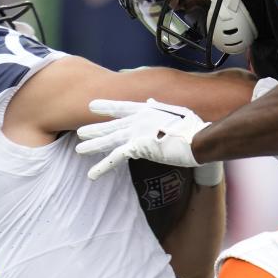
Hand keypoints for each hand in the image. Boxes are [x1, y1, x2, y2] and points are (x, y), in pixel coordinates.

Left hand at [76, 99, 208, 179]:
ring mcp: (136, 132)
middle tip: (80, 132)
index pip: (122, 107)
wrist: (198, 139)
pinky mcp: (136, 146)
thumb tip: (149, 101)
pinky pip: (114, 159)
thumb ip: (160, 108)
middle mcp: (138, 119)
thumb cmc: (193, 127)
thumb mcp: (176, 112)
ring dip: (93, 146)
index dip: (107, 106)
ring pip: (109, 140)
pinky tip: (91, 175)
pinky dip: (102, 167)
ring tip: (79, 150)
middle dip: (95, 129)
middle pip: (112, 125)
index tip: (92, 106)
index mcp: (148, 110)